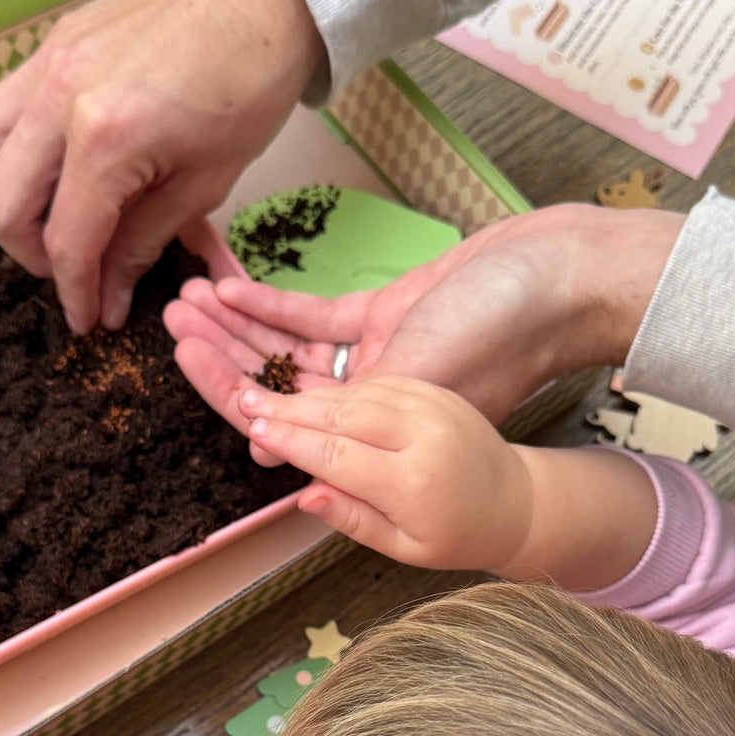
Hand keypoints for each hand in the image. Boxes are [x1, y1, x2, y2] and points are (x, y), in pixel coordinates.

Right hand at [0, 0, 324, 335]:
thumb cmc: (251, 85)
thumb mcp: (205, 183)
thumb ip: (142, 243)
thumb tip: (106, 296)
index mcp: (105, 139)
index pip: (66, 241)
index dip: (74, 293)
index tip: (88, 320)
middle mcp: (57, 98)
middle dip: (31, 253)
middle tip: (75, 266)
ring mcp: (46, 62)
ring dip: (8, 190)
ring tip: (59, 205)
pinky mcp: (51, 42)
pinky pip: (2, 104)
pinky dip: (19, 143)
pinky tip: (68, 156)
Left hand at [168, 203, 685, 453]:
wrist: (563, 276)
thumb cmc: (508, 332)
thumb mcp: (421, 385)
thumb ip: (352, 422)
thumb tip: (274, 459)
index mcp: (378, 430)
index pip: (284, 420)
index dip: (230, 393)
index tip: (184, 363)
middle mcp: (370, 399)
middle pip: (275, 383)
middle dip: (220, 353)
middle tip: (170, 322)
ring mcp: (375, 353)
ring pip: (287, 348)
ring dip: (237, 325)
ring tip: (187, 298)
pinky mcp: (387, 312)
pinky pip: (315, 315)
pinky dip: (273, 301)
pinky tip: (229, 284)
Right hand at [241, 376, 532, 571]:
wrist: (518, 502)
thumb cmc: (456, 535)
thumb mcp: (404, 546)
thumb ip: (353, 517)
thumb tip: (303, 495)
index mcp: (414, 481)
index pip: (336, 455)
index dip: (290, 441)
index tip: (253, 431)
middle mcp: (424, 435)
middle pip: (340, 415)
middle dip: (286, 407)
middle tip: (242, 399)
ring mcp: (433, 406)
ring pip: (355, 394)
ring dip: (308, 394)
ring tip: (264, 393)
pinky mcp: (435, 391)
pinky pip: (377, 383)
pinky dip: (340, 390)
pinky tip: (310, 394)